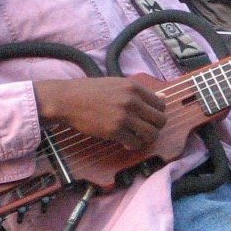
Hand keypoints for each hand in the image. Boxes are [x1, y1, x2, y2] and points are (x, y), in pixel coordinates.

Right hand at [34, 76, 165, 150]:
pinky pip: (135, 143)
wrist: (68, 100)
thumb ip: (139, 93)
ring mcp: (124, 116)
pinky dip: (133, 145)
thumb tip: (163, 98)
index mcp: (134, 87)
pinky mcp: (114, 131)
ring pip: (151, 134)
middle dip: (155, 127)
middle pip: (160, 120)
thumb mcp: (117, 85)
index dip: (157, 113)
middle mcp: (132, 101)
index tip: (149, 118)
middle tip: (144, 129)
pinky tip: (126, 142)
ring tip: (136, 137)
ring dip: (146, 138)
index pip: (161, 104)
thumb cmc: (90, 91)